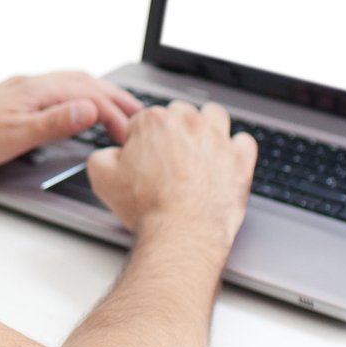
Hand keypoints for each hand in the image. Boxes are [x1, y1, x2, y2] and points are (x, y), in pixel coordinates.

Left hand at [0, 72, 141, 173]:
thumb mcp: (16, 136)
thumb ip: (56, 122)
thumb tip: (90, 108)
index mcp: (35, 89)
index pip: (87, 93)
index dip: (113, 112)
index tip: (129, 132)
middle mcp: (30, 84)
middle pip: (83, 81)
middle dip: (114, 95)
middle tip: (138, 112)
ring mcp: (21, 90)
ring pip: (70, 83)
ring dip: (98, 92)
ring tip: (117, 107)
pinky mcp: (14, 99)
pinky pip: (57, 89)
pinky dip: (79, 96)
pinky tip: (78, 108)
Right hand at [86, 99, 255, 245]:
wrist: (182, 233)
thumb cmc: (147, 208)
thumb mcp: (102, 178)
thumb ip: (101, 156)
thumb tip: (109, 153)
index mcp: (154, 121)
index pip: (143, 119)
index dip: (139, 140)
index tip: (140, 157)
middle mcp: (188, 123)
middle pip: (179, 113)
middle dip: (172, 131)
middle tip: (167, 157)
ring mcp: (217, 139)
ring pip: (214, 115)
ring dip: (206, 127)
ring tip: (198, 149)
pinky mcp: (240, 159)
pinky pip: (244, 141)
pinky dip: (236, 149)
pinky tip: (225, 160)